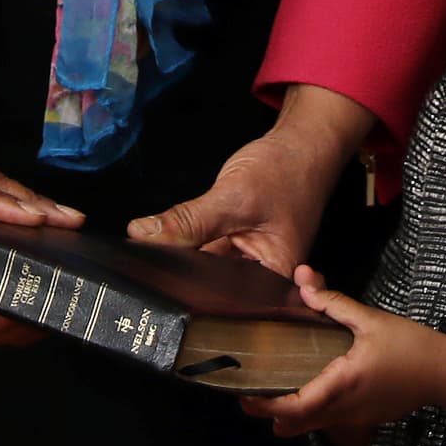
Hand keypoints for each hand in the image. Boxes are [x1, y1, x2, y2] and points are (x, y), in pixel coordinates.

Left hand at [128, 82, 370, 278]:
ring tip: (155, 248)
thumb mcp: (233, 198)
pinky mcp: (237, 244)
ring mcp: (249, 260)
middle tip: (147, 265)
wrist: (301, 145)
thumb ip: (189, 222)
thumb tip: (144, 235)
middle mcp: (264, 277)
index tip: (155, 284)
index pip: (227, 300)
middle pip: (214, 288)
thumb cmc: (286, 171)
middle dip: (181, 276)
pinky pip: (208, 251)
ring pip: (206, 268)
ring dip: (184, 258)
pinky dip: (191, 243)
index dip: (189, 296)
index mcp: (276, 278)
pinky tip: (170, 236)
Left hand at [240, 267, 445, 437]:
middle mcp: (344, 409)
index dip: (264, 405)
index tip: (244, 393)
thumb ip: (333, 303)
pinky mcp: (365, 419)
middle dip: (269, 411)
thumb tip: (303, 281)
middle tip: (251, 390)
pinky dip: (312, 411)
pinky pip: (329, 421)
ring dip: (290, 413)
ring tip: (275, 387)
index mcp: (341, 385)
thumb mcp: (370, 320)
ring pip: (311, 426)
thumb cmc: (411, 347)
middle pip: (294, 425)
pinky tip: (312, 385)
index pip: (293, 408)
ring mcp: (355, 419)